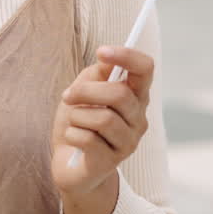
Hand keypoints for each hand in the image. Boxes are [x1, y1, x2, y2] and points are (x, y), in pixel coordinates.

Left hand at [49, 45, 154, 213]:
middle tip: (67, 95)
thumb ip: (97, 74)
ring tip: (74, 122)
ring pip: (103, 118)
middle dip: (86, 91)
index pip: (145, 69)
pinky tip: (74, 139)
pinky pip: (88, 139)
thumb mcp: (84, 90)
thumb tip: (107, 61)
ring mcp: (129, 141)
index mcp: (135, 95)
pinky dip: (73, 134)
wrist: (69, 161)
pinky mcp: (113, 160)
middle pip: (120, 94)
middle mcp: (139, 117)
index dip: (127, 56)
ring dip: (78, 116)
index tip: (101, 51)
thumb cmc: (79, 120)